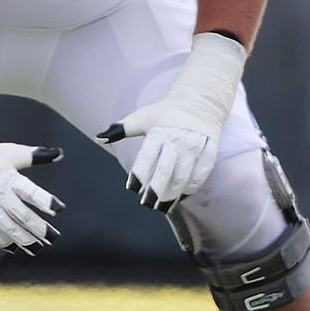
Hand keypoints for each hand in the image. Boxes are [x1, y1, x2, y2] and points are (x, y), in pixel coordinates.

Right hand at [0, 105, 62, 252]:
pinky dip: (1, 242)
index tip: (58, 208)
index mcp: (6, 176)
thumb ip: (35, 156)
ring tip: (37, 248)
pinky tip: (13, 247)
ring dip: (23, 240)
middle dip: (39, 228)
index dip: (44, 200)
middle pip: (20, 215)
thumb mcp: (10, 153)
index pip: (29, 191)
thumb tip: (58, 153)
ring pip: (5, 228)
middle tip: (53, 237)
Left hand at [99, 33, 245, 210]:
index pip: (147, 158)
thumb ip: (121, 129)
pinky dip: (190, 189)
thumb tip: (100, 137)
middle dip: (155, 191)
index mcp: (160, 132)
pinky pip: (200, 175)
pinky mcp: (209, 152)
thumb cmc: (165, 113)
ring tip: (162, 207)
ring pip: (183, 177)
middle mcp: (179, 140)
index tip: (131, 189)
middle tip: (146, 204)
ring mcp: (196, 147)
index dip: (139, 175)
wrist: (200, 103)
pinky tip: (180, 198)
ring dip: (172, 195)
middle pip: (166, 171)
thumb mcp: (142, 117)